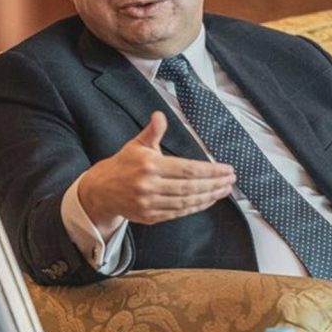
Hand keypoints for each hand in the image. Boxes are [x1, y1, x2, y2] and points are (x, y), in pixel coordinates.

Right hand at [78, 111, 235, 239]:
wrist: (101, 190)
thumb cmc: (124, 164)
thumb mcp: (137, 144)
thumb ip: (153, 131)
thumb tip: (160, 115)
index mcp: (149, 165)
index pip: (187, 169)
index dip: (210, 171)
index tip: (226, 169)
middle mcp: (150, 186)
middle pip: (190, 187)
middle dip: (214, 184)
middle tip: (231, 179)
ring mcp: (150, 203)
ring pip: (186, 202)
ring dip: (209, 196)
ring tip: (224, 190)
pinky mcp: (150, 217)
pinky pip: (178, 213)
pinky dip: (196, 207)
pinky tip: (208, 200)